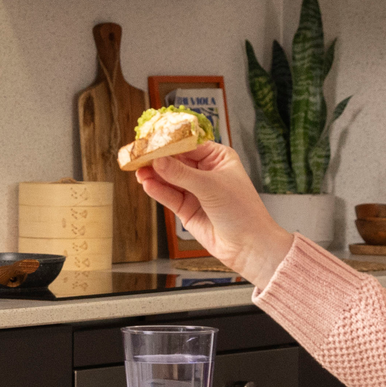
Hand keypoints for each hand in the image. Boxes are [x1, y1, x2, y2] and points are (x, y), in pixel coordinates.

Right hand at [140, 144, 295, 285]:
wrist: (248, 245)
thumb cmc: (242, 211)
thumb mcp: (211, 186)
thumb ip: (182, 174)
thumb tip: (158, 160)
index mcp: (218, 158)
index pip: (189, 145)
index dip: (170, 143)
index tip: (151, 140)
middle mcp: (206, 172)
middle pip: (176, 161)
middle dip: (158, 159)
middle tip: (139, 154)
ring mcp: (195, 191)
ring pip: (169, 179)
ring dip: (154, 175)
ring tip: (138, 170)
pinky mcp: (187, 209)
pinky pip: (169, 196)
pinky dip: (157, 190)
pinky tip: (147, 184)